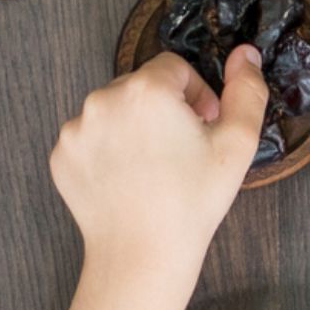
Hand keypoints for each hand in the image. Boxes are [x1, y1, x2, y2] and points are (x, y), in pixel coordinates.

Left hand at [49, 48, 265, 300]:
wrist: (142, 257)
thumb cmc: (192, 202)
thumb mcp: (237, 144)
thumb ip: (247, 90)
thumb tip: (246, 52)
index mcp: (146, 89)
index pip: (174, 67)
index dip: (195, 94)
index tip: (202, 127)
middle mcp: (103, 100)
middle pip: (141, 86)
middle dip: (163, 109)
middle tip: (179, 150)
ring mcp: (76, 129)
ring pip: (114, 110)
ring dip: (134, 126)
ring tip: (152, 166)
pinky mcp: (62, 155)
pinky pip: (90, 137)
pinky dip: (108, 149)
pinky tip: (127, 178)